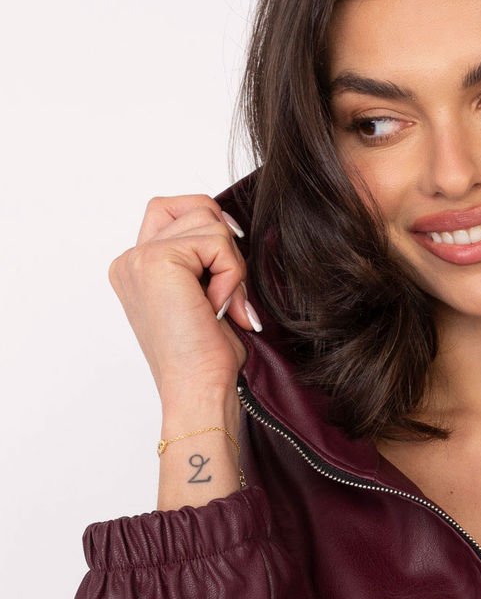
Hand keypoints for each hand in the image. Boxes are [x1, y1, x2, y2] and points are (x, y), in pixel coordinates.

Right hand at [107, 194, 255, 403]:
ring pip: (209, 220)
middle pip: (193, 207)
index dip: (210, 231)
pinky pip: (216, 241)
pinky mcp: (157, 260)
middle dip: (224, 245)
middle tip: (229, 294)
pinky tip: (219, 309)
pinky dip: (231, 275)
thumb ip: (204, 258)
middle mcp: (130, 260)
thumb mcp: (205, 295)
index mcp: (136, 268)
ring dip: (231, 266)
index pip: (173, 211)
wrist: (197, 391)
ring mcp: (139, 258)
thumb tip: (229, 226)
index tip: (229, 272)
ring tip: (222, 306)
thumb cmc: (206, 359)